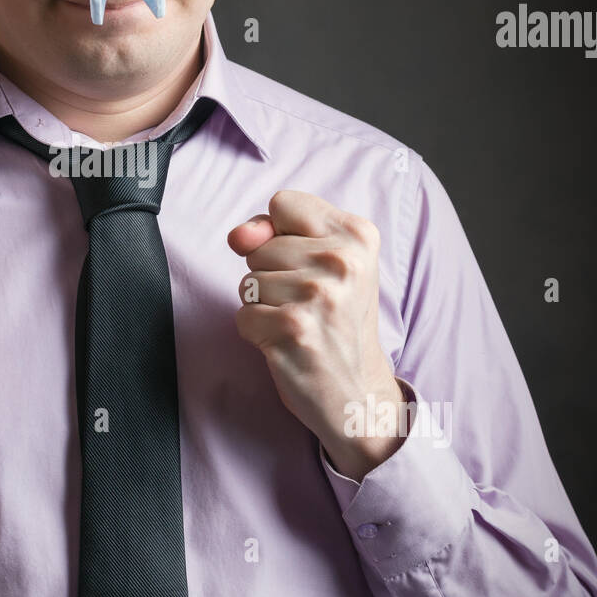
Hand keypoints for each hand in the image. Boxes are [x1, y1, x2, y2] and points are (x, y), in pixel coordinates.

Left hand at [228, 189, 403, 481]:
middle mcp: (344, 260)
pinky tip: (290, 344)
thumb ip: (274, 233)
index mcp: (359, 234)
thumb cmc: (335, 322)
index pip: (282, 202)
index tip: (307, 264)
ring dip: (264, 306)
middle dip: (272, 276)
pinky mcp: (295, 328)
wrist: (357, 394)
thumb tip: (238, 236)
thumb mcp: (323, 264)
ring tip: (302, 323)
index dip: (278, 234)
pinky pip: (243, 315)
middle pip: (260, 246)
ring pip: (248, 281)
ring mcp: (320, 294)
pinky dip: (257, 334)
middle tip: (310, 305)